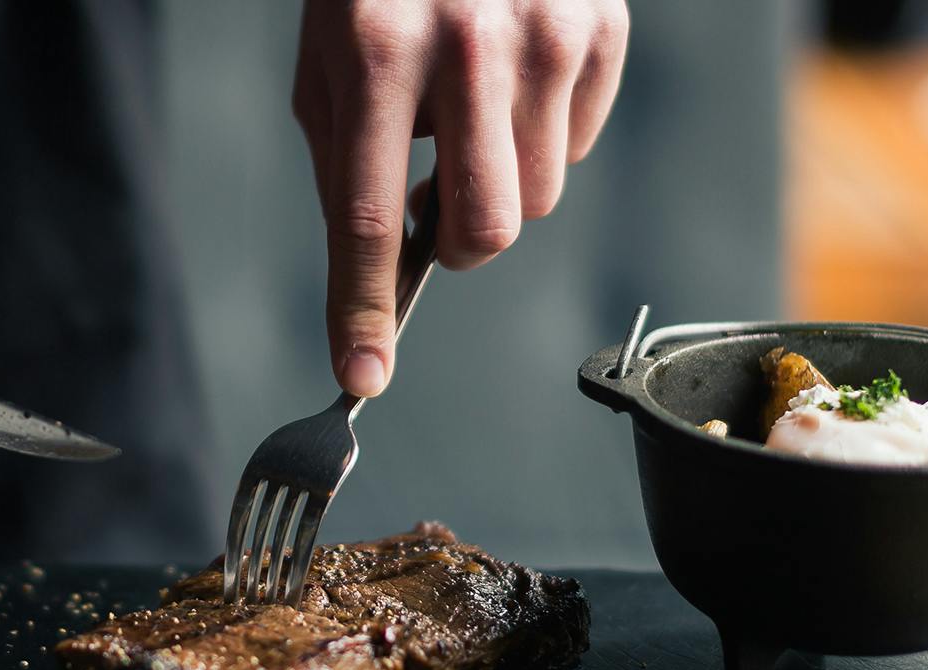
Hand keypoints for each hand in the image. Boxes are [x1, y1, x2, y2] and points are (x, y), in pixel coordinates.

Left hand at [293, 0, 627, 396]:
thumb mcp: (329, 58)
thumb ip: (345, 163)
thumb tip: (372, 277)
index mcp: (376, 52)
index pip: (367, 217)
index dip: (362, 309)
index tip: (360, 376)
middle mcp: (467, 45)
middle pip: (484, 228)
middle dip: (456, 244)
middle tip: (435, 210)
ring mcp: (546, 33)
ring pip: (537, 195)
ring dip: (498, 181)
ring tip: (472, 111)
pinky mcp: (598, 25)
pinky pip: (576, 141)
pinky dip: (541, 132)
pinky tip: (512, 76)